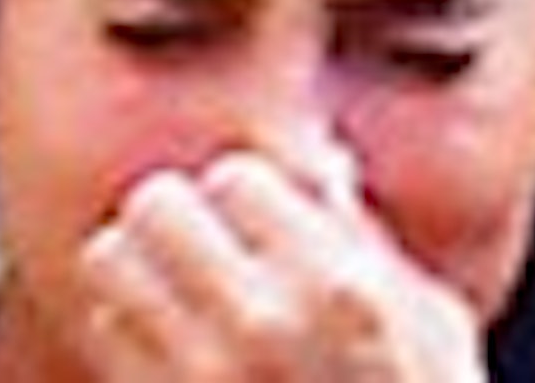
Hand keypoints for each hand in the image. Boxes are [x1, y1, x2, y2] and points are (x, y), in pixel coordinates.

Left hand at [72, 149, 485, 382]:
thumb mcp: (431, 320)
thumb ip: (367, 239)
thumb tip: (323, 173)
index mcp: (338, 289)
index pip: (234, 176)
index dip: (246, 188)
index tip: (254, 210)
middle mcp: (261, 325)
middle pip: (154, 202)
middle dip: (179, 207)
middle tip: (203, 231)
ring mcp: (201, 376)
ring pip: (110, 257)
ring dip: (143, 256)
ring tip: (180, 277)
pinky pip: (103, 324)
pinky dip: (128, 315)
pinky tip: (171, 329)